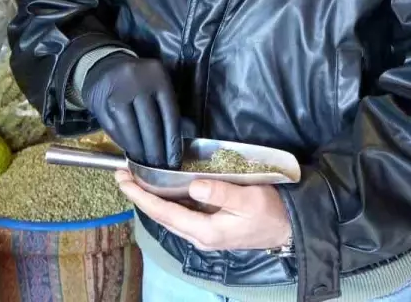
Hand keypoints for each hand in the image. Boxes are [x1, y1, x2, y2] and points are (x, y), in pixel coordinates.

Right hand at [81, 54, 181, 168]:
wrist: (104, 64)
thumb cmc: (138, 79)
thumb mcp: (157, 83)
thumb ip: (167, 108)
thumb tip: (177, 142)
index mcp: (158, 79)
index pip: (169, 116)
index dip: (173, 142)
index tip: (174, 161)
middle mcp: (138, 85)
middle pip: (151, 126)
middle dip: (156, 152)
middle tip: (159, 168)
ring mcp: (117, 94)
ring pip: (131, 131)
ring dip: (139, 151)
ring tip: (144, 164)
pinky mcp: (101, 104)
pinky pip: (115, 130)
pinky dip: (124, 144)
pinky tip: (130, 151)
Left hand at [115, 171, 292, 251]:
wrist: (288, 229)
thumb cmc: (271, 212)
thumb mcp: (249, 199)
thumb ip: (222, 193)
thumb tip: (194, 187)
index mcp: (205, 231)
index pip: (164, 213)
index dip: (141, 197)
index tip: (124, 181)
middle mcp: (198, 236)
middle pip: (161, 216)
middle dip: (139, 196)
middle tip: (121, 175)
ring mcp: (203, 234)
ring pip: (168, 215)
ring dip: (150, 198)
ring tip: (134, 179)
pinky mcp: (209, 227)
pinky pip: (179, 214)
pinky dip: (165, 200)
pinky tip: (159, 188)